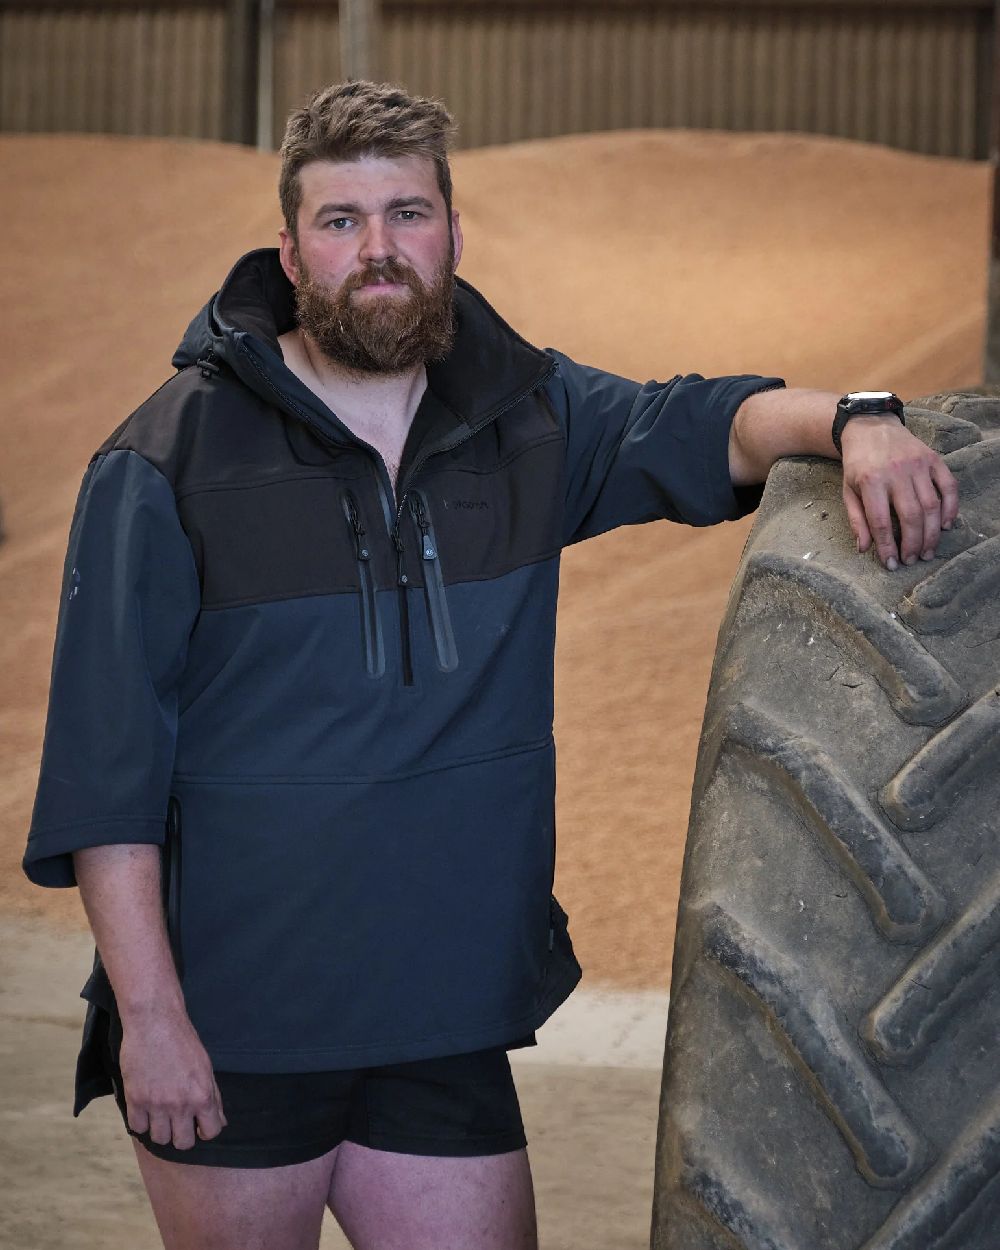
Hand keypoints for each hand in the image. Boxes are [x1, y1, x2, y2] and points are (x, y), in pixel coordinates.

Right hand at [118, 1005, 227, 1149]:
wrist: (155, 1022)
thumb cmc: (182, 1041)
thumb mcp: (205, 1067)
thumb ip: (213, 1097)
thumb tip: (220, 1122)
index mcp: (202, 1095)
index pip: (210, 1133)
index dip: (205, 1131)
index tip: (199, 1125)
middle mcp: (180, 1104)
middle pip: (183, 1143)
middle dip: (182, 1134)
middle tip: (178, 1121)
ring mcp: (156, 1104)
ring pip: (160, 1139)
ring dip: (161, 1129)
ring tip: (161, 1113)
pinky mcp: (135, 1099)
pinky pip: (138, 1128)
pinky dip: (142, 1122)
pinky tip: (146, 1108)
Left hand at [840, 416, 957, 569]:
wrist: (871, 427)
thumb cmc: (858, 463)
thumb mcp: (848, 490)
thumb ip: (857, 520)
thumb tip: (864, 548)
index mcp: (871, 481)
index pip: (882, 522)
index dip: (888, 546)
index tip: (891, 563)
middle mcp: (896, 472)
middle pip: (911, 516)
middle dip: (913, 543)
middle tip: (912, 560)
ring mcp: (918, 465)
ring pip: (932, 505)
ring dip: (931, 533)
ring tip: (927, 551)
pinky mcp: (933, 459)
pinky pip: (949, 487)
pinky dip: (951, 508)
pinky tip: (945, 526)